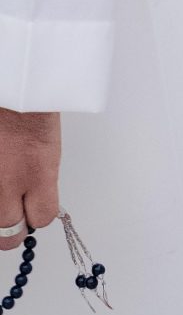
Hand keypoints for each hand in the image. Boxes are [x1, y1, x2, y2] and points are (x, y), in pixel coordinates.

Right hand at [0, 109, 59, 249]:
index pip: (44, 217)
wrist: (9, 84)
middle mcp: (8, 180)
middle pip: (9, 231)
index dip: (39, 215)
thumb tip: (32, 197)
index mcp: (38, 169)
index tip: (36, 210)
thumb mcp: (45, 142)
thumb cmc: (29, 101)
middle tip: (13, 219)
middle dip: (13, 229)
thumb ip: (38, 173)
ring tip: (3, 196)